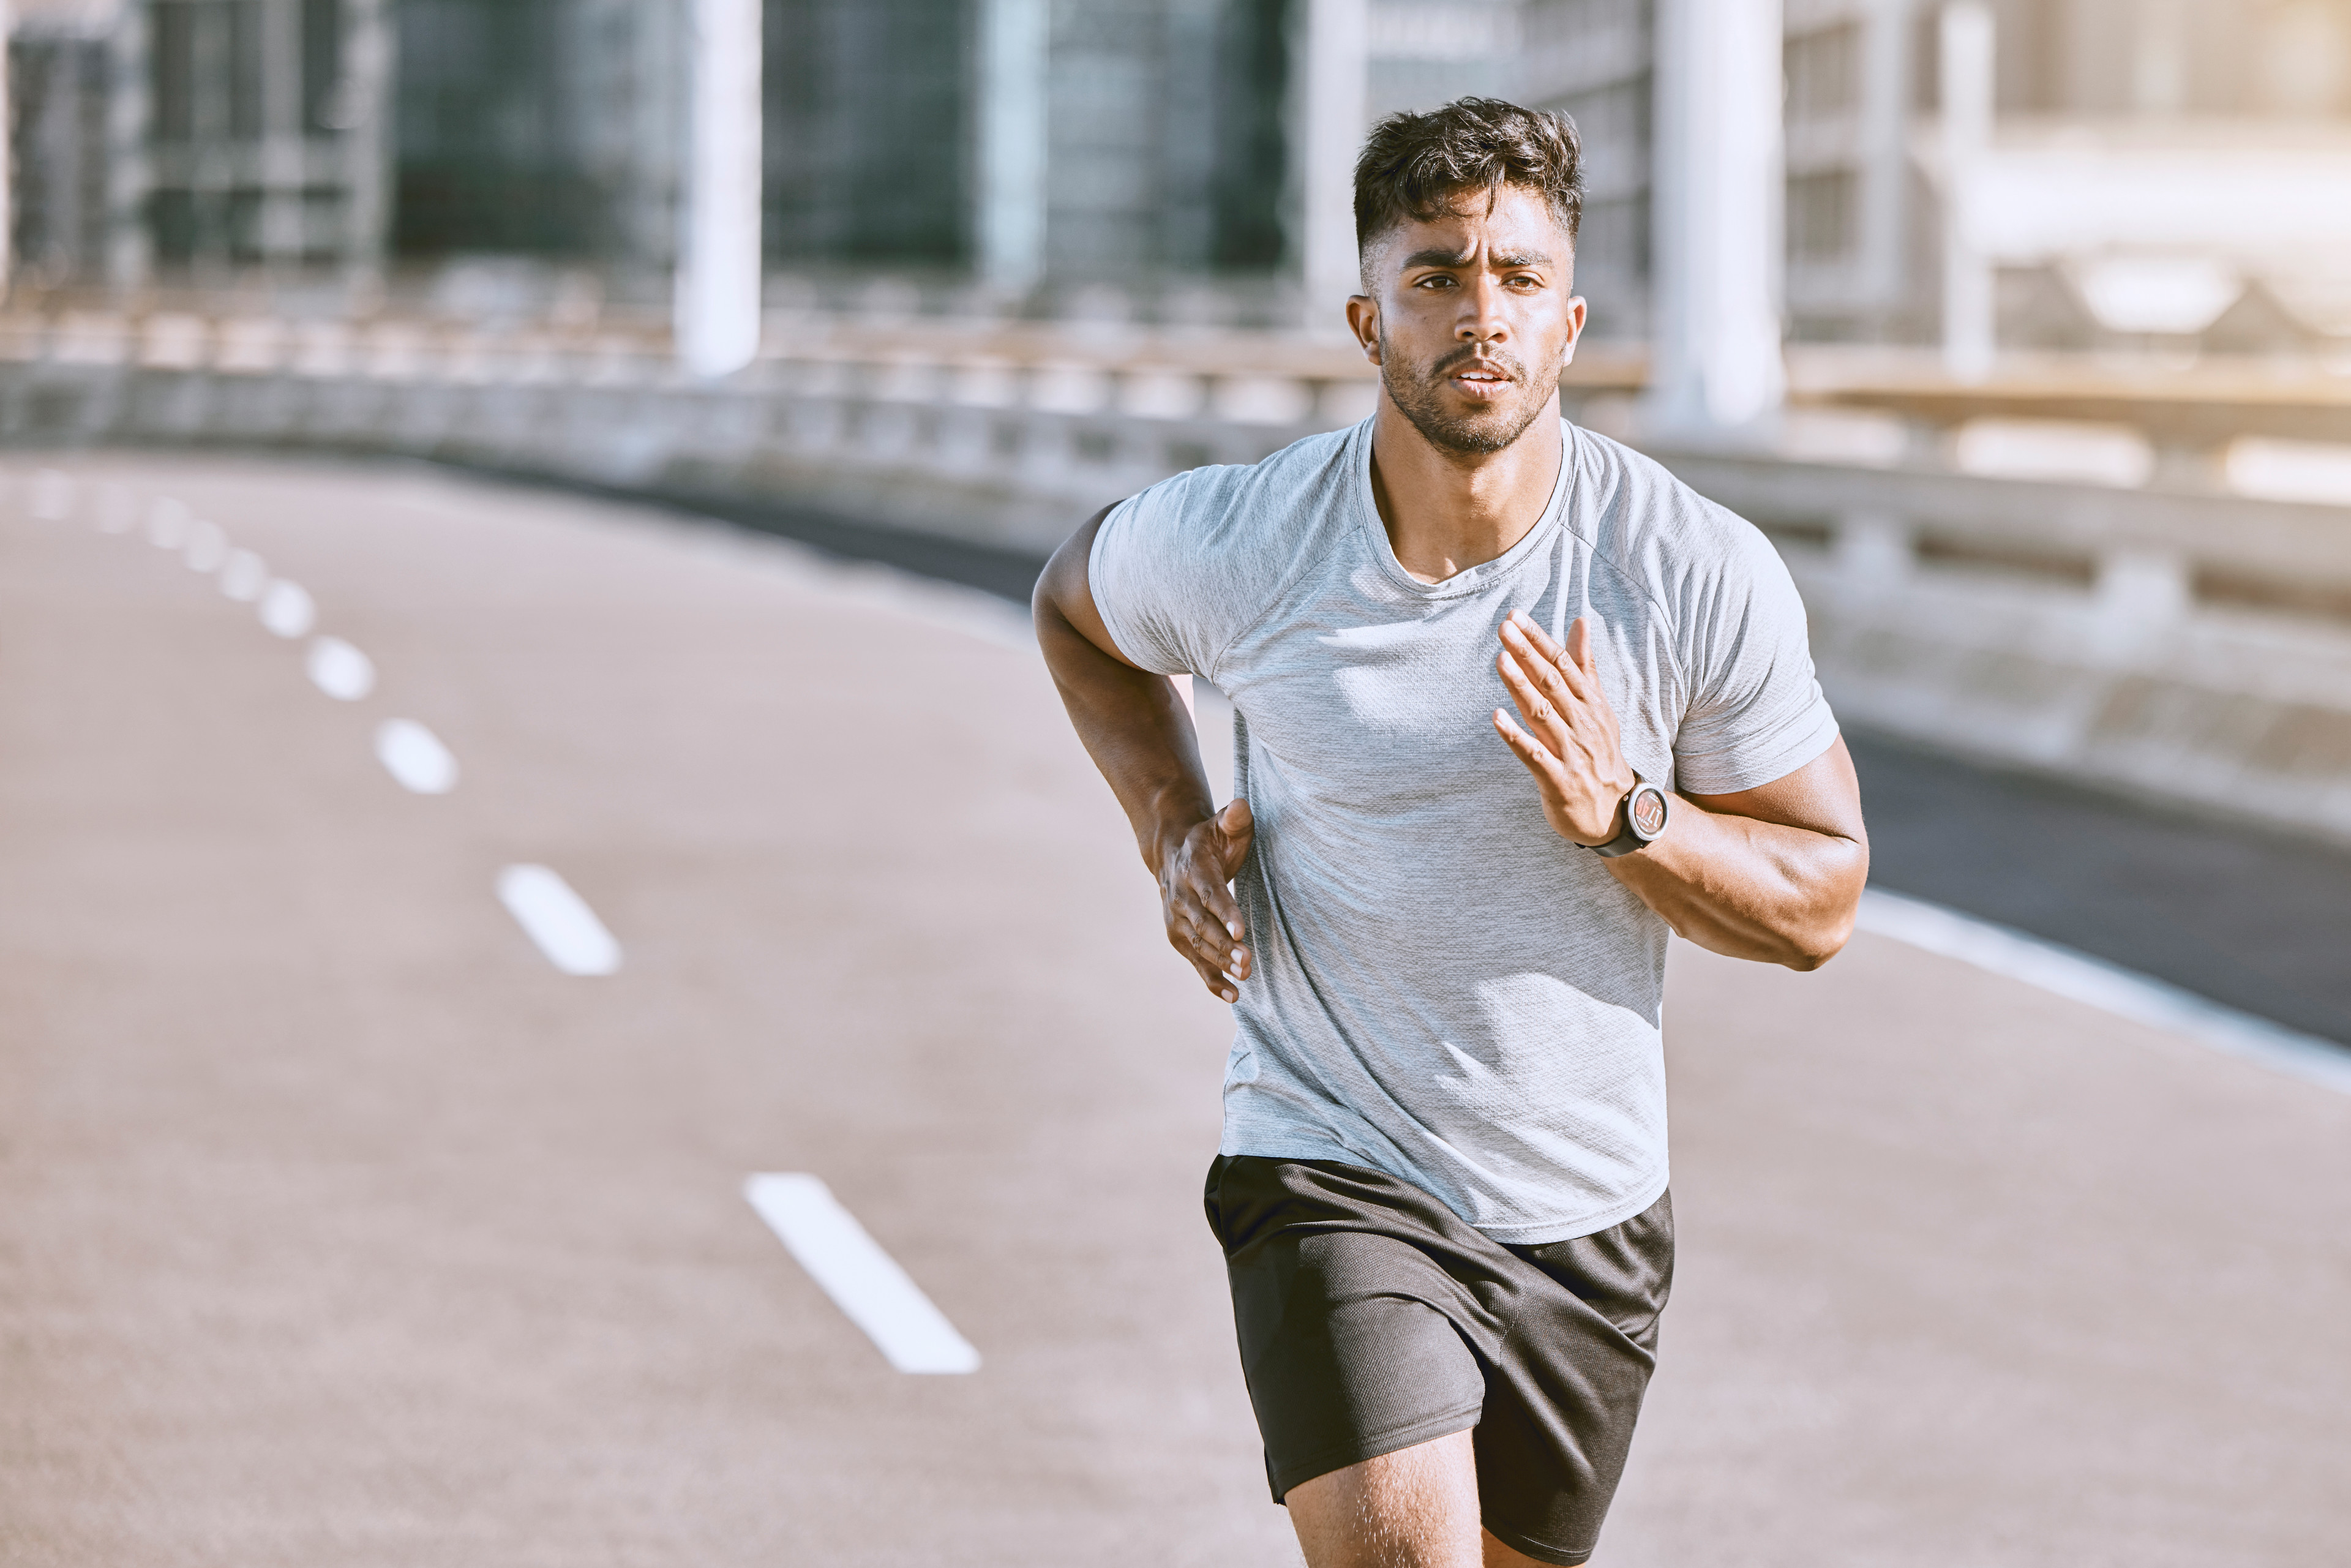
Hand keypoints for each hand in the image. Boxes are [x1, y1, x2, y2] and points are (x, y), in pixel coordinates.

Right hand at [1158, 799, 1254, 1001]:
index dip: (1226, 912)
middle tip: (1248, 961)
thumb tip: (1242, 807)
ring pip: (1199, 945)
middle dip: (1225, 945)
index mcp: (1193, 868)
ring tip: (1245, 976)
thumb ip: (1234, 818)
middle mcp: (1180, 897)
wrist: (1173, 852)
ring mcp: (1177, 919)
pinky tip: (1232, 996)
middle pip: (1204, 925)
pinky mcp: (1180, 937)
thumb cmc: (1209, 839)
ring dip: (1221, 963)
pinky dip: (1211, 979)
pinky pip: (1196, 961)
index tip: (1242, 929)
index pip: (1211, 893)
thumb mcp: (1222, 823)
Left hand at [1493, 612, 1637, 846]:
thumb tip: (1580, 622)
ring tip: (1501, 660)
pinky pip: (1534, 755)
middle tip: (1504, 628)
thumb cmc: (1599, 753)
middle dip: (1527, 654)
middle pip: (1551, 683)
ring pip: (1543, 713)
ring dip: (1521, 686)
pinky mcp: (1558, 780)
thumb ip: (1584, 666)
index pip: (1563, 664)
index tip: (1516, 617)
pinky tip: (1497, 718)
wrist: (1617, 811)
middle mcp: (1582, 723)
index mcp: (1590, 703)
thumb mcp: (1598, 707)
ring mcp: (1571, 752)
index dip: (1539, 640)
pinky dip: (1516, 736)